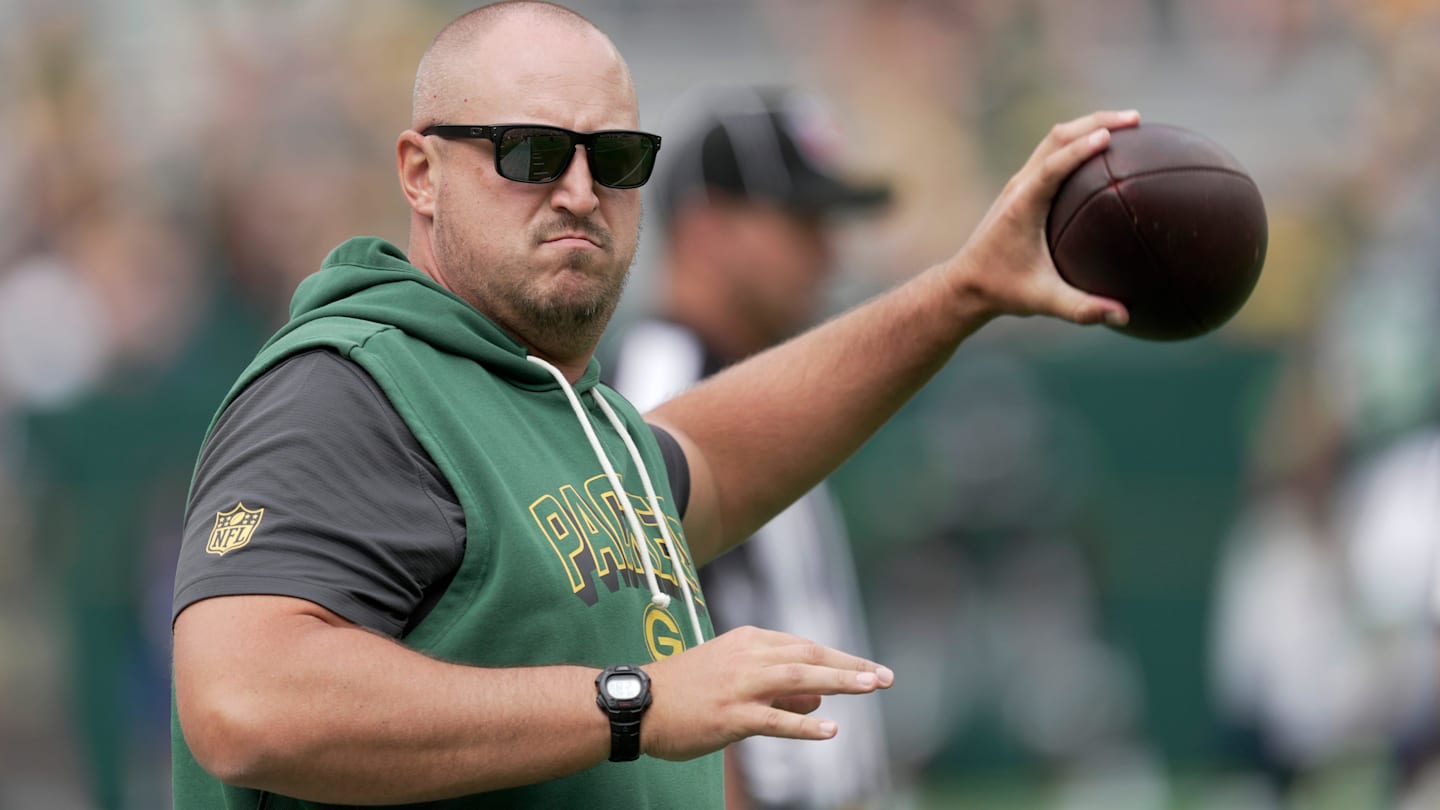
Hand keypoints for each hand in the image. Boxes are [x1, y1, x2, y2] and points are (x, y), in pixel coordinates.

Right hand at [639, 626, 892, 760]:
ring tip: (871, 688)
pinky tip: (830, 730)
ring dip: (840, 682)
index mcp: (749, 640)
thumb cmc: (686, 691)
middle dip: (852, 665)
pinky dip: (805, 724)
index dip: (840, 657)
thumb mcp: (733, 676)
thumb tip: (820, 698)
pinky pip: (775, 720)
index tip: (869, 667)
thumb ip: (778, 686)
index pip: (805, 646)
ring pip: (800, 678)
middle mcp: (748, 656)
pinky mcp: (731, 715)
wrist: (639, 703)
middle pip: (811, 656)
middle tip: (886, 676)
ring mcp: (740, 685)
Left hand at [942, 109, 1140, 325]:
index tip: (1109, 137)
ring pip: (1054, 140)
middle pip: (1057, 138)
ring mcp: (1019, 184)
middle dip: (1096, 123)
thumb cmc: (1002, 291)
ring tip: (1128, 125)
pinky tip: (1105, 151)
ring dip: (1088, 126)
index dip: (1080, 149)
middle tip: (1136, 120)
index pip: (1052, 167)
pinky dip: (1079, 143)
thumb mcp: (1042, 301)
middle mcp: (1019, 187)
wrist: (964, 284)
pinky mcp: (1022, 188)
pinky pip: (1053, 154)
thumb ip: (1081, 309)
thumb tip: (1123, 316)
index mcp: (1022, 206)